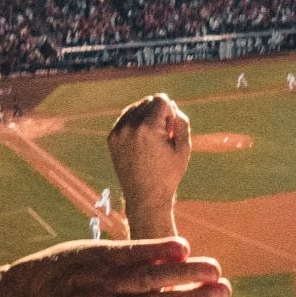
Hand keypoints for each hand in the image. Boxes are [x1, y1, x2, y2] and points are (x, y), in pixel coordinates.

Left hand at [108, 93, 191, 216]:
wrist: (145, 197)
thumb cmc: (168, 174)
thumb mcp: (183, 148)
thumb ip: (181, 121)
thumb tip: (171, 105)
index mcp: (149, 128)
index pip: (161, 99)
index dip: (171, 112)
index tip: (171, 129)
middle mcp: (130, 126)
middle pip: (148, 101)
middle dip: (158, 112)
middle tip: (163, 135)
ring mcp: (118, 132)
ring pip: (136, 107)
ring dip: (146, 116)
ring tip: (153, 137)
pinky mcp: (112, 138)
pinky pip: (125, 118)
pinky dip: (135, 123)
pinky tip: (142, 139)